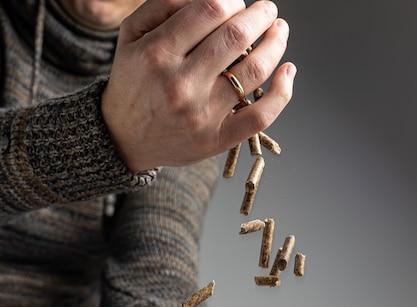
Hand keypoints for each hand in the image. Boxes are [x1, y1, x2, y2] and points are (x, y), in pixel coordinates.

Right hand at [101, 0, 295, 171]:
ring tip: (279, 31)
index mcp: (158, 53)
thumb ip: (166, 4)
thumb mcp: (132, 35)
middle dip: (261, 15)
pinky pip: (260, 116)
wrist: (123, 139)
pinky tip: (287, 71)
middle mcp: (180, 85)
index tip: (237, 3)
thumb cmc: (133, 81)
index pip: (212, 8)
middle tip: (267, 10)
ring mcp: (201, 116)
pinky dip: (282, 92)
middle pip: (237, 36)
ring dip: (276, 43)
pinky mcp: (216, 140)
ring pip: (254, 72)